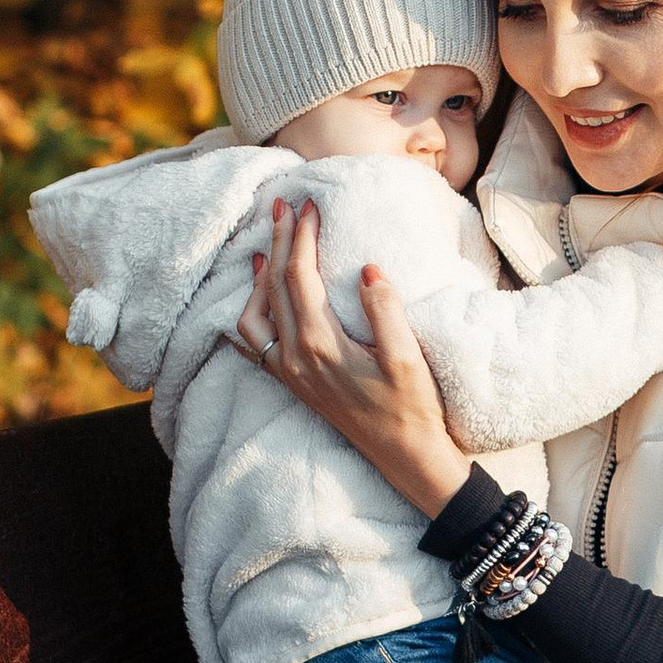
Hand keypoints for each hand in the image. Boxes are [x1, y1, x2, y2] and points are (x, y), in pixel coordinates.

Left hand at [242, 198, 470, 517]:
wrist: (405, 457)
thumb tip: (367, 269)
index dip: (301, 237)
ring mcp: (290, 372)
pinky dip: (250, 314)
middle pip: (274, 286)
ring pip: (256, 313)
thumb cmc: (412, 408)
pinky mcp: (294, 383)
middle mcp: (295, 357)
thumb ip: (385, 312)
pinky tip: (255, 299)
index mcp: (320, 345)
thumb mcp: (408, 359)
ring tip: (266, 247)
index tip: (309, 205)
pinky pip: (256, 343)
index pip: (300, 276)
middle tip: (280, 206)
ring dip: (259, 276)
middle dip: (276, 242)